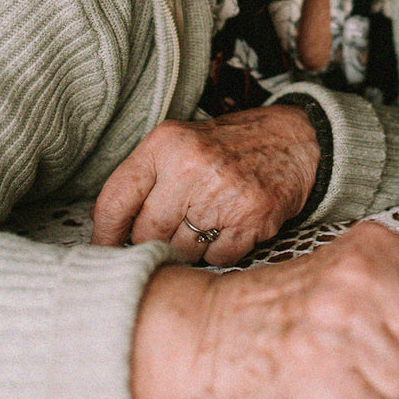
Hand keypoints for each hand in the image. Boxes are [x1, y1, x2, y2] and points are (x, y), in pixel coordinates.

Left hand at [92, 105, 318, 263]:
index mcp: (166, 143)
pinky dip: (220, 251)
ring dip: (188, 247)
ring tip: (206, 220)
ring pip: (180, 251)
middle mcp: (192, 166)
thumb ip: (144, 180)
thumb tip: (105, 237)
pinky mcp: (252, 218)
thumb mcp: (180, 143)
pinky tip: (230, 225)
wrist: (295, 141)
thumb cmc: (228, 147)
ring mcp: (224, 193)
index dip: (103, 236)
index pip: (113, 202)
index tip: (103, 251)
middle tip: (170, 229)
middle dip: (152, 241)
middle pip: (145, 234)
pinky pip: (216, 258)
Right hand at [131, 221, 398, 398]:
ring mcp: (340, 318)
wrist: (219, 325)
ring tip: (350, 363)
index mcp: (377, 244)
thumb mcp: (355, 269)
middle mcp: (362, 275)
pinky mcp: (318, 363)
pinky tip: (329, 379)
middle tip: (390, 360)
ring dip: (383, 385)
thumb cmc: (293, 301)